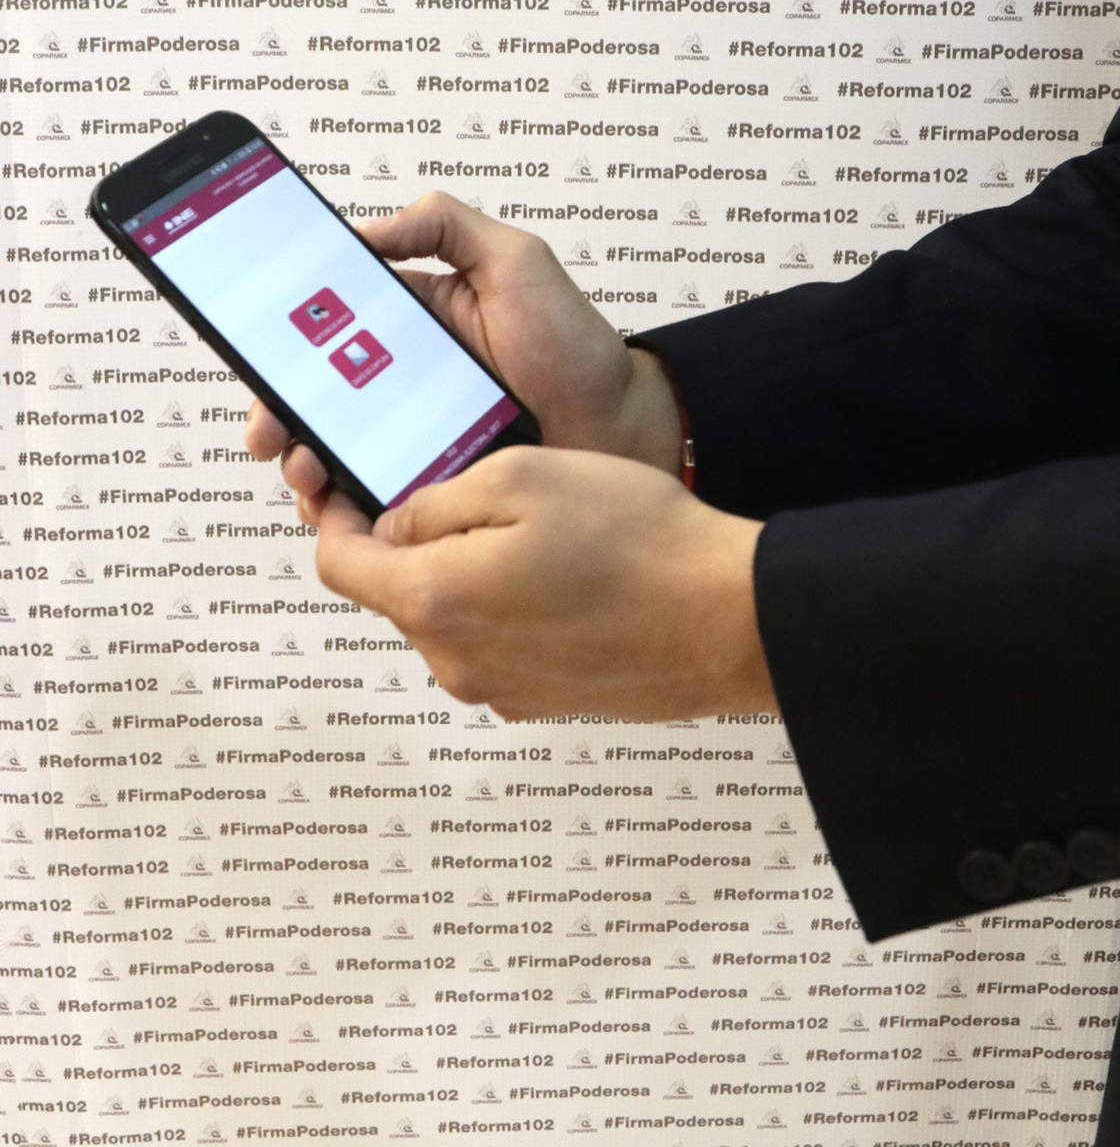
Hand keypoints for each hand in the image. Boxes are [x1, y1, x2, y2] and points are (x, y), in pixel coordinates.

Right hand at [244, 191, 682, 498]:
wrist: (624, 427)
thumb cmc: (575, 345)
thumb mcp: (517, 261)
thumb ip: (446, 227)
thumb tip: (366, 231)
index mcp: (410, 323)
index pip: (326, 327)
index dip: (280, 341)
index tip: (254, 356)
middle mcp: (401, 380)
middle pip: (313, 395)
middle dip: (277, 413)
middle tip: (268, 434)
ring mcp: (411, 437)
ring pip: (332, 450)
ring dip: (303, 461)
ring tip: (309, 472)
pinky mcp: (430, 486)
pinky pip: (371, 497)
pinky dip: (343, 507)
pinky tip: (340, 509)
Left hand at [303, 445, 775, 721]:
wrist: (725, 618)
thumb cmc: (634, 538)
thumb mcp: (522, 477)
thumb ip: (438, 500)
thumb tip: (396, 523)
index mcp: (434, 599)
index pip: (340, 565)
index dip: (336, 516)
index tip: (349, 485)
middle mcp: (454, 660)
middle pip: (399, 591)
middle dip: (416, 540)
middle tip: (474, 490)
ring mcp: (500, 689)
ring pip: (451, 615)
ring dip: (469, 573)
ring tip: (538, 528)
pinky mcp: (544, 700)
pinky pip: (500, 642)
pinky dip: (511, 606)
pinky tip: (568, 573)